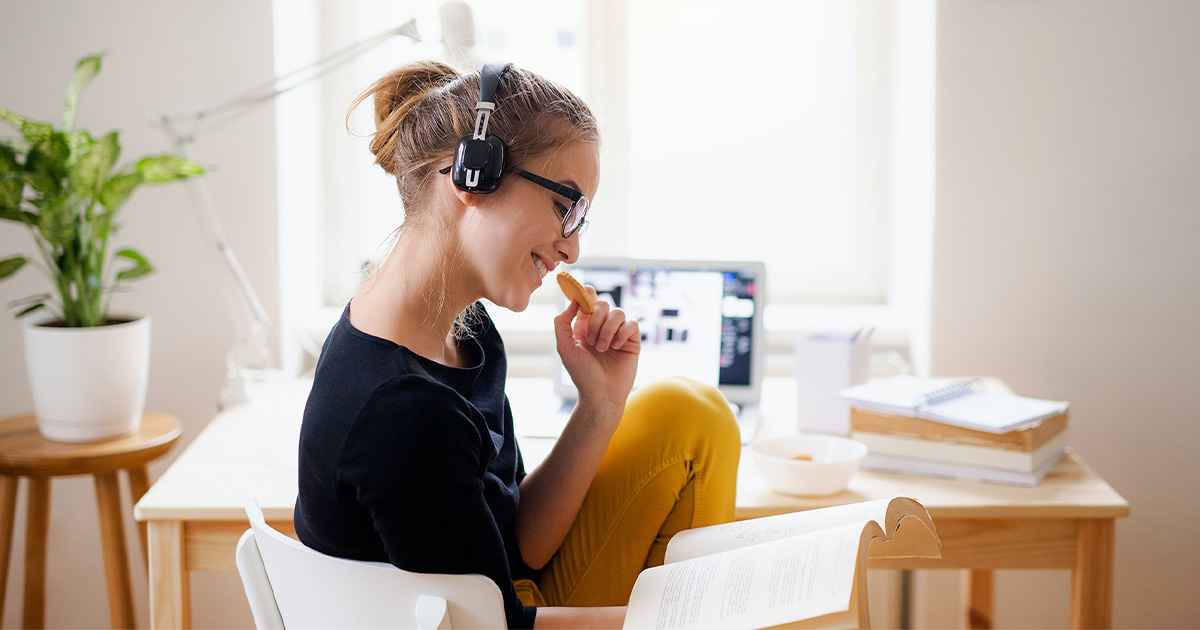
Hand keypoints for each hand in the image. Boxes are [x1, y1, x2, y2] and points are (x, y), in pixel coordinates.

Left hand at [553, 286, 639, 415]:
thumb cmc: (582, 374)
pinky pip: (631, 324)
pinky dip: (622, 333)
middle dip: (595, 319)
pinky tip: (616, 347)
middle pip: (602, 303)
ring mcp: (618, 332)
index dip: (585, 292)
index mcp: (584, 324)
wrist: (601, 395)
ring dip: (607, 330)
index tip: (582, 296)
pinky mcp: (632, 340)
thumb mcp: (565, 347)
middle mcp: (601, 325)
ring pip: (618, 312)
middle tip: (590, 340)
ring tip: (602, 348)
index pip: (587, 298)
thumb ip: (562, 322)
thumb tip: (573, 301)